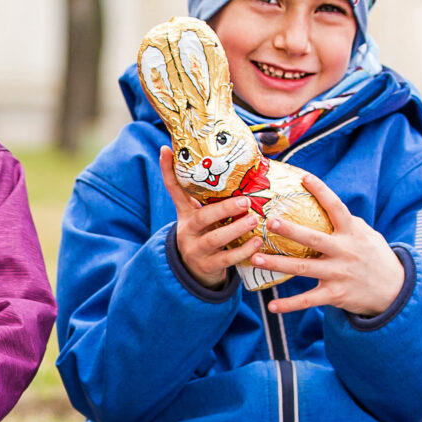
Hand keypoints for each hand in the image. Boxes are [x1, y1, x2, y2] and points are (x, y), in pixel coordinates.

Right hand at [162, 145, 260, 289]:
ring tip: (253, 220)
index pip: (174, 189)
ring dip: (235, 230)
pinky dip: (243, 251)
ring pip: (214, 239)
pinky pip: (226, 259)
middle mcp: (187, 231)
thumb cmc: (206, 235)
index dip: (167, 170)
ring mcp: (196, 250)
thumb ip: (213, 199)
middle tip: (245, 200)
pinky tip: (257, 242)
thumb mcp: (202, 216)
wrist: (195, 272)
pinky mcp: (208, 266)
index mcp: (185, 214)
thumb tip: (236, 168)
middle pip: (200, 218)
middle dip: (223, 209)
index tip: (165, 149)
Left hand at [255, 173, 407, 316]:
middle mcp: (344, 252)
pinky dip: (289, 305)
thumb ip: (350, 223)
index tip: (304, 177)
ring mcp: (339, 274)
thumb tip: (330, 205)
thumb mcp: (369, 236)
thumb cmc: (377, 258)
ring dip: (278, 264)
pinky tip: (271, 305)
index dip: (322, 191)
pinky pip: (308, 300)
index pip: (336, 208)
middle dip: (291, 230)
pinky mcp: (335, 295)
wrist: (396, 291)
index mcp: (352, 233)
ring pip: (303, 269)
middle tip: (269, 222)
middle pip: (313, 239)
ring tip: (256, 258)